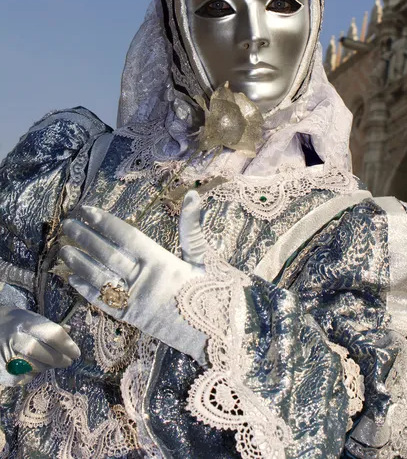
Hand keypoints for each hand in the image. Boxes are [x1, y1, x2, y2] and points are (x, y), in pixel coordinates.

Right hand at [0, 306, 80, 386]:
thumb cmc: (14, 322)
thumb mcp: (30, 317)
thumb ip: (49, 326)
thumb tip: (70, 331)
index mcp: (26, 323)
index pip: (53, 334)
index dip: (67, 345)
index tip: (76, 352)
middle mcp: (15, 339)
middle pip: (43, 353)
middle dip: (59, 359)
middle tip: (68, 362)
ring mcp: (5, 356)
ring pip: (34, 368)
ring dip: (47, 367)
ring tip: (51, 362)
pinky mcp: (1, 371)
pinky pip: (23, 377)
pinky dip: (32, 374)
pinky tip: (33, 367)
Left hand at [59, 191, 207, 362]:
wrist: (218, 339)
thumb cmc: (217, 295)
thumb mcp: (207, 258)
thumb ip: (192, 228)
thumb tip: (192, 194)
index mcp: (163, 263)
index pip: (127, 237)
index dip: (105, 222)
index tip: (87, 210)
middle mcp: (145, 282)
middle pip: (108, 255)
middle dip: (85, 238)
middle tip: (67, 224)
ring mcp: (136, 302)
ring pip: (101, 279)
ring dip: (80, 264)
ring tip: (63, 249)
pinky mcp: (133, 320)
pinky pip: (105, 303)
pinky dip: (87, 292)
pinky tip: (72, 280)